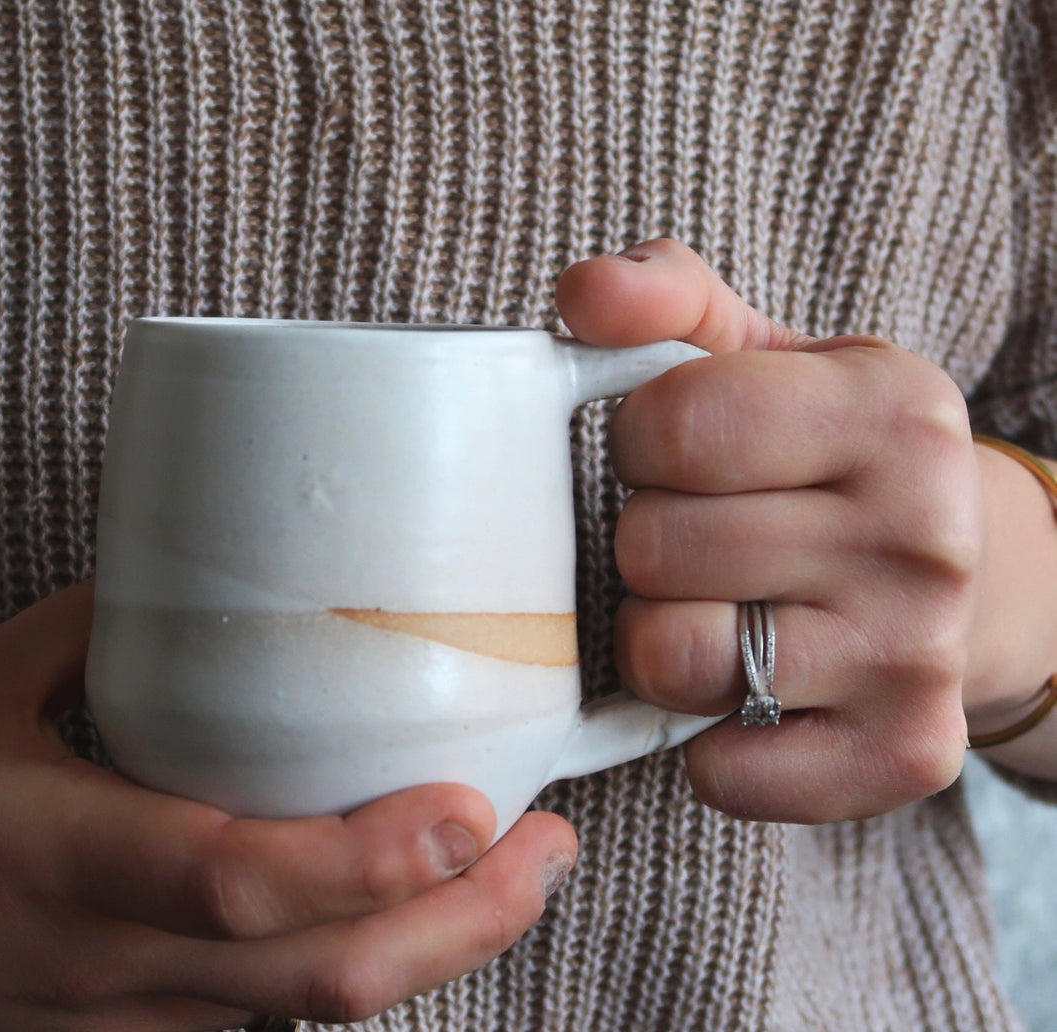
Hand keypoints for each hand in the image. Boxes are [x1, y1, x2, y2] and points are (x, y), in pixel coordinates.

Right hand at [0, 580, 577, 1030]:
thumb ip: (93, 633)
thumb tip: (203, 576)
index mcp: (54, 860)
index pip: (236, 881)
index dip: (366, 858)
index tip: (469, 807)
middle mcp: (102, 964)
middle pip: (318, 980)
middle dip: (461, 924)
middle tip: (546, 845)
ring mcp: (118, 1027)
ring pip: (305, 1014)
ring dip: (426, 948)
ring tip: (507, 869)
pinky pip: (260, 1022)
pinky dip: (346, 967)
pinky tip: (393, 910)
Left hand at [556, 239, 980, 822]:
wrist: (977, 582)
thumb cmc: (833, 462)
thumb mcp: (769, 357)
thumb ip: (668, 301)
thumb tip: (581, 293)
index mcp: (894, 409)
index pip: (673, 422)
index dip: (640, 442)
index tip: (676, 454)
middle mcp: (925, 534)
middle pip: (656, 545)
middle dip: (649, 541)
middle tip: (702, 539)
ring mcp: (917, 654)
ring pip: (672, 658)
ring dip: (661, 640)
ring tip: (714, 609)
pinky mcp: (900, 757)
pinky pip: (719, 769)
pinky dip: (706, 739)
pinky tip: (748, 692)